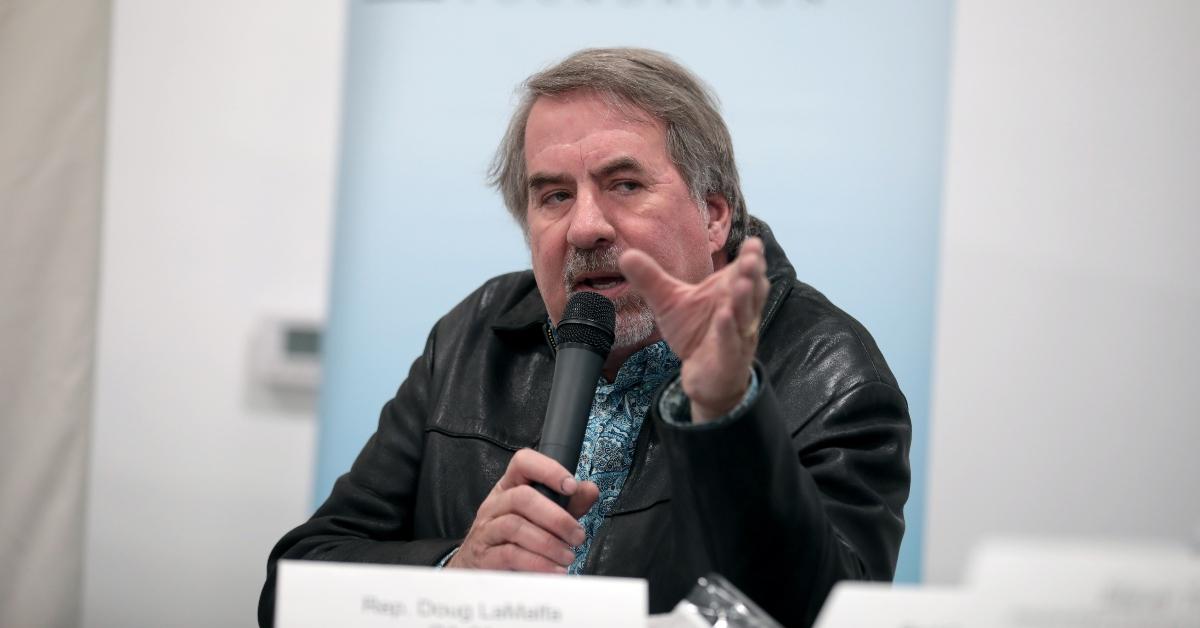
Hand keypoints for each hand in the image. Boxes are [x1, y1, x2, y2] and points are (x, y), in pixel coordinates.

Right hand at [446, 449, 597, 571]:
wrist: (479, 568)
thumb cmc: (515, 538)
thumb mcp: (544, 518)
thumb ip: (569, 504)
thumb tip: (590, 489)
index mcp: (509, 487)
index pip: (523, 462)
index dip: (548, 470)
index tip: (571, 487)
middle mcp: (495, 504)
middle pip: (522, 498)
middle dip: (556, 518)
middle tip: (577, 536)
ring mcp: (486, 529)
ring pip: (515, 526)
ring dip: (549, 543)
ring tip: (568, 556)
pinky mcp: (484, 556)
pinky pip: (509, 555)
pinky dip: (537, 563)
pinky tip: (554, 570)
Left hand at [619, 237, 768, 422]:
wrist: (704, 376)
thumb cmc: (695, 333)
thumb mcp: (670, 302)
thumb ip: (651, 279)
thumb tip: (626, 255)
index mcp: (729, 294)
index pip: (743, 273)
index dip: (750, 257)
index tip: (753, 241)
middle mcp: (739, 312)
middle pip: (750, 290)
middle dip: (751, 274)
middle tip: (751, 256)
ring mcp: (737, 337)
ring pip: (744, 315)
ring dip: (744, 299)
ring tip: (741, 283)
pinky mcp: (728, 359)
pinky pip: (730, 343)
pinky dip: (728, 331)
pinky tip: (724, 316)